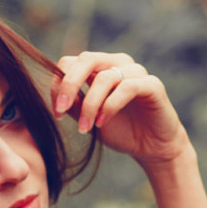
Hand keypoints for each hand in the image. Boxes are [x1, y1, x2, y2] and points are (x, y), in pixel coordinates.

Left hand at [51, 51, 192, 169]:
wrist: (152, 148)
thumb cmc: (121, 131)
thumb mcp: (89, 118)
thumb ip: (73, 104)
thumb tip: (54, 93)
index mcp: (100, 67)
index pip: (71, 62)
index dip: (58, 84)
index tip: (56, 112)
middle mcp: (118, 63)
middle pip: (86, 59)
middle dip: (69, 85)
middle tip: (60, 110)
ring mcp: (136, 72)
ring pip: (104, 77)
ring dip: (90, 105)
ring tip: (85, 128)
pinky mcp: (152, 85)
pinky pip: (126, 88)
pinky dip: (110, 106)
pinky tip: (102, 123)